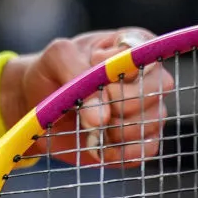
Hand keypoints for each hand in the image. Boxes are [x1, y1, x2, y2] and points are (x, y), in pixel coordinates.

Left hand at [1, 28, 173, 167]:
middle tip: (89, 105)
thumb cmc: (51, 73)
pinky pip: (148, 149)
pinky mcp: (140, 139)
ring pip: (155, 120)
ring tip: (90, 127)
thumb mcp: (56, 58)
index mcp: (131, 44)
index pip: (146, 53)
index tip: (92, 69)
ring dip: (118, 129)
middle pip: (159, 87)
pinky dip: (121, 152)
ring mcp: (147, 108)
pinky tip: (99, 147)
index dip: (120, 69)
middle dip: (121, 102)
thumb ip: (76, 74)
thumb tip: (101, 117)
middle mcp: (146, 75)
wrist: (37, 106)